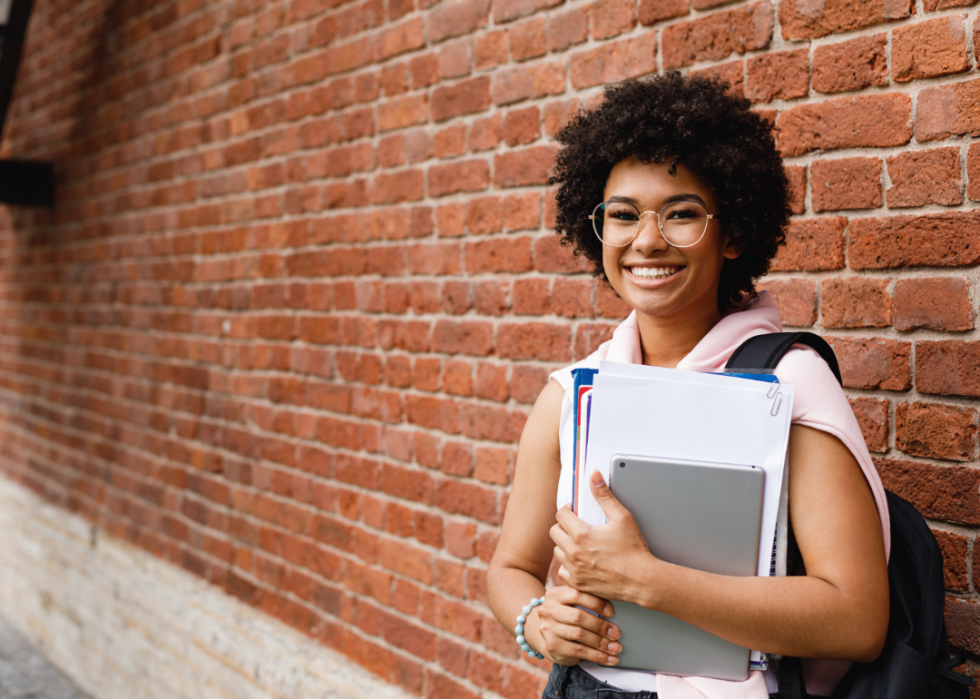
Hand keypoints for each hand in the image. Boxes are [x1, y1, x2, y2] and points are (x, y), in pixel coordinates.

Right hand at [524, 585, 620, 665]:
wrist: (548, 635)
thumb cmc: (567, 616)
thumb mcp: (571, 604)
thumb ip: (586, 600)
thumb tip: (615, 607)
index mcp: (555, 595)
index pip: (577, 594)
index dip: (596, 603)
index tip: (612, 612)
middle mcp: (548, 610)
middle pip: (578, 617)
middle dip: (600, 626)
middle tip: (616, 634)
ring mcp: (548, 629)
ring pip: (580, 635)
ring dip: (601, 643)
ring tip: (616, 648)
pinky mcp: (553, 646)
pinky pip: (579, 651)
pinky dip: (598, 656)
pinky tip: (609, 659)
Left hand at [550, 471, 655, 602]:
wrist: (641, 581)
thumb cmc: (633, 551)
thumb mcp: (622, 517)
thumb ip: (605, 495)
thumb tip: (594, 476)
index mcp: (581, 535)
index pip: (560, 515)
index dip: (568, 509)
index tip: (575, 511)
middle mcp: (573, 553)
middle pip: (554, 532)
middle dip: (563, 526)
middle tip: (576, 525)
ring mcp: (574, 569)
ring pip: (557, 551)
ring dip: (564, 545)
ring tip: (579, 543)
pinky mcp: (577, 583)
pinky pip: (562, 571)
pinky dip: (568, 565)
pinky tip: (581, 560)